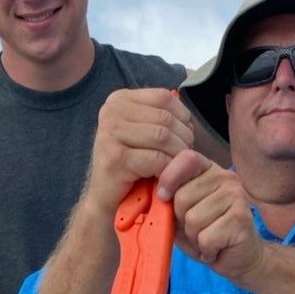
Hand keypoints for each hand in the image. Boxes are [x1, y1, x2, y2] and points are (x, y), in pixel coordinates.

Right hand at [85, 88, 194, 215]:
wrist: (106, 196)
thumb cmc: (131, 163)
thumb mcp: (144, 131)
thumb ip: (161, 115)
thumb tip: (188, 116)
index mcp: (119, 99)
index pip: (164, 97)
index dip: (183, 117)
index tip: (184, 136)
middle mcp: (111, 111)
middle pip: (165, 118)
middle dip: (183, 138)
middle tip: (183, 157)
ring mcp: (110, 133)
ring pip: (163, 137)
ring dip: (177, 155)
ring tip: (176, 166)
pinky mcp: (115, 158)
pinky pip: (156, 159)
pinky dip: (167, 169)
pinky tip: (165, 177)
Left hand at [158, 150, 263, 282]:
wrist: (240, 258)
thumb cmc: (207, 233)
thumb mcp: (183, 213)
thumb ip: (171, 199)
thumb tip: (157, 193)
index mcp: (209, 170)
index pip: (186, 158)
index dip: (169, 177)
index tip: (163, 197)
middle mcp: (226, 178)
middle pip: (183, 196)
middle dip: (182, 221)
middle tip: (197, 229)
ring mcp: (237, 197)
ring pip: (193, 219)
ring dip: (194, 237)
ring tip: (207, 239)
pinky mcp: (242, 219)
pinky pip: (205, 237)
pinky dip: (205, 249)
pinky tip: (216, 248)